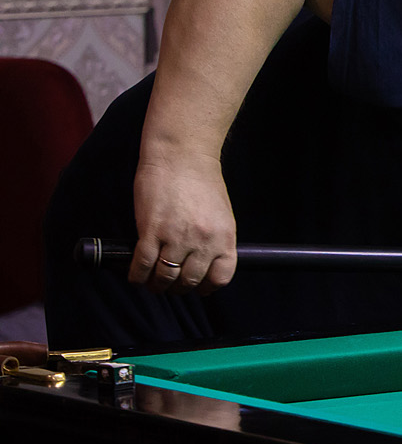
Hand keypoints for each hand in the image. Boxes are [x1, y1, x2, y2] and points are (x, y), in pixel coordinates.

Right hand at [130, 149, 237, 293]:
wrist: (181, 155)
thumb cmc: (200, 182)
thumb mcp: (219, 214)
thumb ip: (213, 239)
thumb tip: (200, 263)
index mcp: (224, 237)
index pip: (220, 278)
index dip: (205, 287)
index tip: (196, 286)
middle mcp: (203, 241)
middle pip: (189, 282)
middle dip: (177, 288)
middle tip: (167, 283)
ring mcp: (177, 237)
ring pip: (164, 277)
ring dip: (156, 285)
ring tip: (151, 281)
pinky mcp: (151, 230)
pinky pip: (142, 265)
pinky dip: (137, 275)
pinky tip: (135, 274)